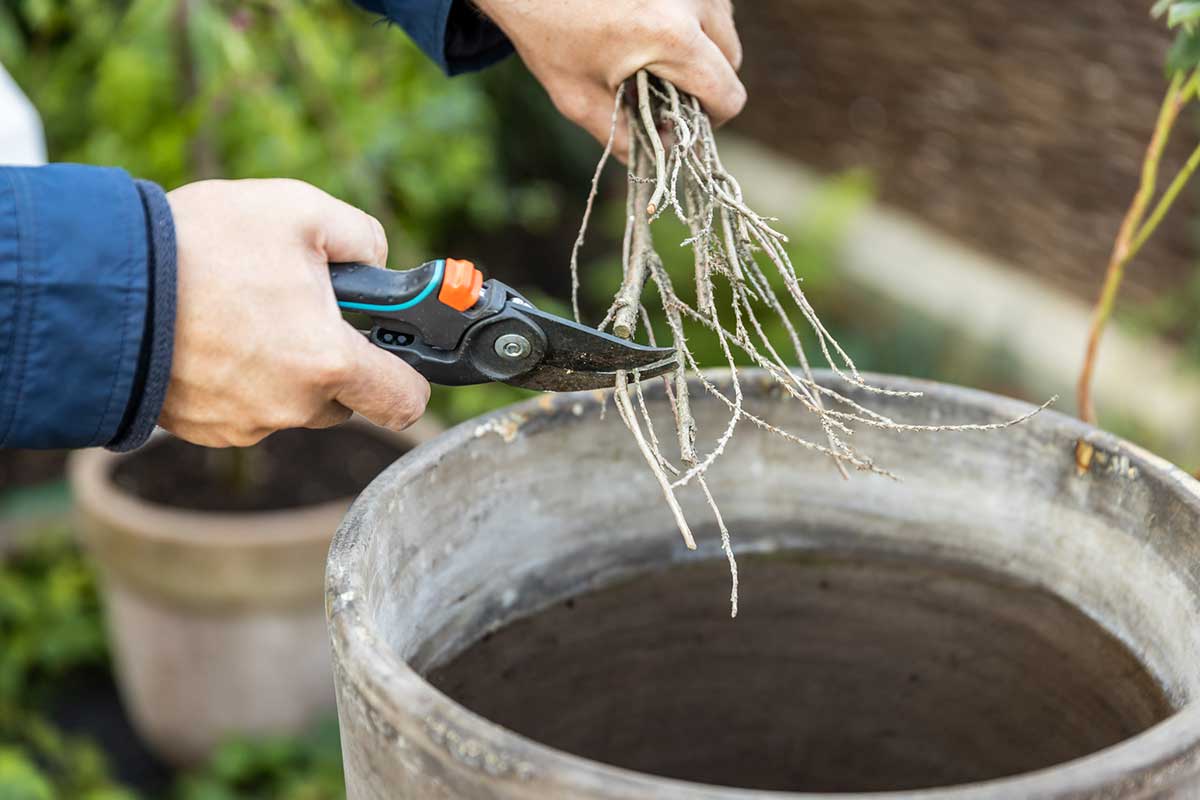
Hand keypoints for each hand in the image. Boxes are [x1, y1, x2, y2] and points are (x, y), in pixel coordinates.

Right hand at [161, 179, 429, 446]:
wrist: (100, 283)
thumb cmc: (201, 245)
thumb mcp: (299, 210)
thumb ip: (363, 238)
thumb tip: (379, 263)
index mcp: (327, 361)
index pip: (404, 401)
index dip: (412, 378)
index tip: (400, 356)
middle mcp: (291, 405)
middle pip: (343, 397)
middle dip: (334, 358)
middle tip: (300, 308)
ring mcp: (245, 423)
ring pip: (292, 402)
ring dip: (285, 367)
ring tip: (245, 311)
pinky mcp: (205, 428)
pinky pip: (245, 407)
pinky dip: (240, 378)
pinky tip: (214, 334)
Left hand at [473, 0, 744, 155]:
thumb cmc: (546, 33)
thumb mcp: (578, 100)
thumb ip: (625, 138)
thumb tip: (662, 157)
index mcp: (671, 38)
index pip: (727, 94)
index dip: (711, 119)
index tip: (683, 124)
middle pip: (732, 59)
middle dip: (705, 82)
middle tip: (664, 92)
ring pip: (722, 27)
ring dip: (700, 49)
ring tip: (652, 57)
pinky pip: (706, 2)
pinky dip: (689, 20)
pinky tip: (650, 26)